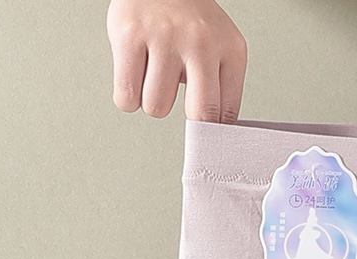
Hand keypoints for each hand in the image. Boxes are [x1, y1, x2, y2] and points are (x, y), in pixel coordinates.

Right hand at [106, 0, 246, 121]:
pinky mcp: (129, 34)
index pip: (227, 113)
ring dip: (153, 102)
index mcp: (231, 49)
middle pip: (200, 114)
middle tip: (182, 107)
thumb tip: (215, 134)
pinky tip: (135, 79)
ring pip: (157, 107)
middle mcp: (200, 42)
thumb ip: (222, 86)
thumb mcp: (221, 46)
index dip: (215, 134)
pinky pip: (126, 95)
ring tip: (155, 78)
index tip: (208, 140)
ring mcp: (164, 37)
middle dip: (190, 123)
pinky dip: (127, 98)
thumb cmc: (189, 19)